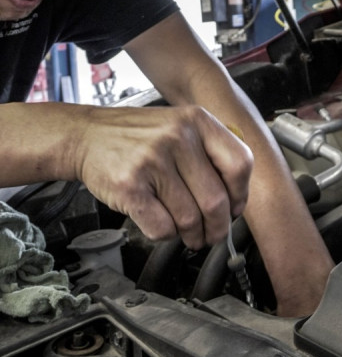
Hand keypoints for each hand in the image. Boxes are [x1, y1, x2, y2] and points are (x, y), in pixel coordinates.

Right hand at [75, 105, 252, 248]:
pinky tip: (162, 224)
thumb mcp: (181, 128)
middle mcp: (177, 137)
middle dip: (217, 228)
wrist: (85, 136)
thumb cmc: (138, 139)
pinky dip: (166, 235)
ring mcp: (151, 160)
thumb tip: (236, 201)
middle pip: (216, 201)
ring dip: (192, 235)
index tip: (233, 209)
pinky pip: (162, 227)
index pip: (240, 164)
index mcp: (197, 121)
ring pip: (190, 219)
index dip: (240, 196)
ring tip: (188, 234)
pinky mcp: (129, 185)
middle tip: (212, 235)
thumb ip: (211, 154)